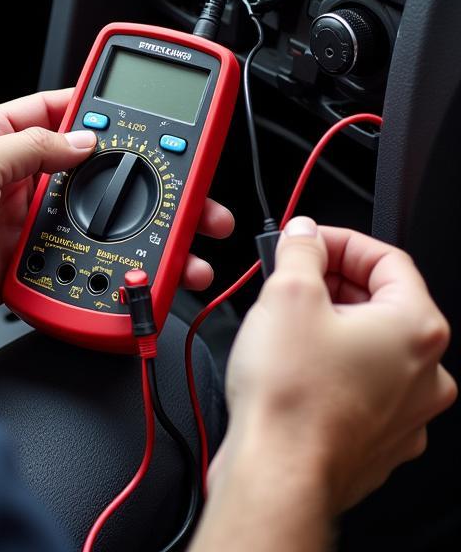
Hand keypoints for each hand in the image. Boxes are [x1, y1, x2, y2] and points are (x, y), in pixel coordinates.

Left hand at [0, 88, 234, 349]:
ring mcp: (15, 224)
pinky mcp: (16, 268)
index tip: (154, 116)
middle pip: (87, 174)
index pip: (62, 112)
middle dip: (137, 182)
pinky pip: (69, 265)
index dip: (106, 112)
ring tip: (173, 244)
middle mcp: (10, 179)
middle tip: (186, 193)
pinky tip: (127, 276)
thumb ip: (31, 150)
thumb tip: (83, 141)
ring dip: (128, 234)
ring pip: (87, 224)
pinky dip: (99, 272)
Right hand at [212, 218, 456, 514]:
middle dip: (331, 282)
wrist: (280, 472)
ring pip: (371, 345)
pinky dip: (332, 366)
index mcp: (416, 327)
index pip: (386, 259)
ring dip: (331, 324)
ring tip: (284, 323)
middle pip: (381, 301)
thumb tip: (305, 236)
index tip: (307, 240)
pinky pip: (361, 385)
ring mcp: (409, 411)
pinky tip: (295, 367)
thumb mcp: (287, 293)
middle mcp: (427, 372)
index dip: (339, 240)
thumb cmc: (292, 396)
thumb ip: (301, 251)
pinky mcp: (382, 439)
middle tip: (289, 277)